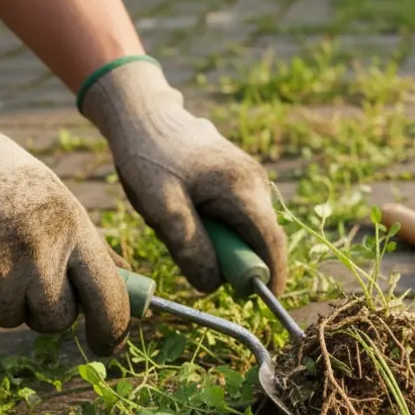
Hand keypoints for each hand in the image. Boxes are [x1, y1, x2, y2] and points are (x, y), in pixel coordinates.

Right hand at [0, 58, 130, 355]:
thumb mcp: (51, 199)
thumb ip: (81, 244)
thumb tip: (122, 282)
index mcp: (73, 226)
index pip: (109, 294)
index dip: (111, 329)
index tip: (108, 346)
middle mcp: (41, 250)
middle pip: (55, 319)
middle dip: (39, 310)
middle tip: (17, 275)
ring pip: (6, 317)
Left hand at [80, 58, 286, 294]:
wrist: (142, 112)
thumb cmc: (148, 156)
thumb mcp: (161, 206)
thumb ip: (189, 246)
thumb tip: (213, 284)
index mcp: (242, 187)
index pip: (271, 242)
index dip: (271, 276)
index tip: (263, 302)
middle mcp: (255, 181)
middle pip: (259, 238)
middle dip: (232, 258)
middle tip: (189, 255)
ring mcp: (249, 177)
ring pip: (246, 228)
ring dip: (218, 240)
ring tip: (175, 221)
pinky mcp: (239, 177)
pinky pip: (235, 215)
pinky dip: (214, 226)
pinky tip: (182, 209)